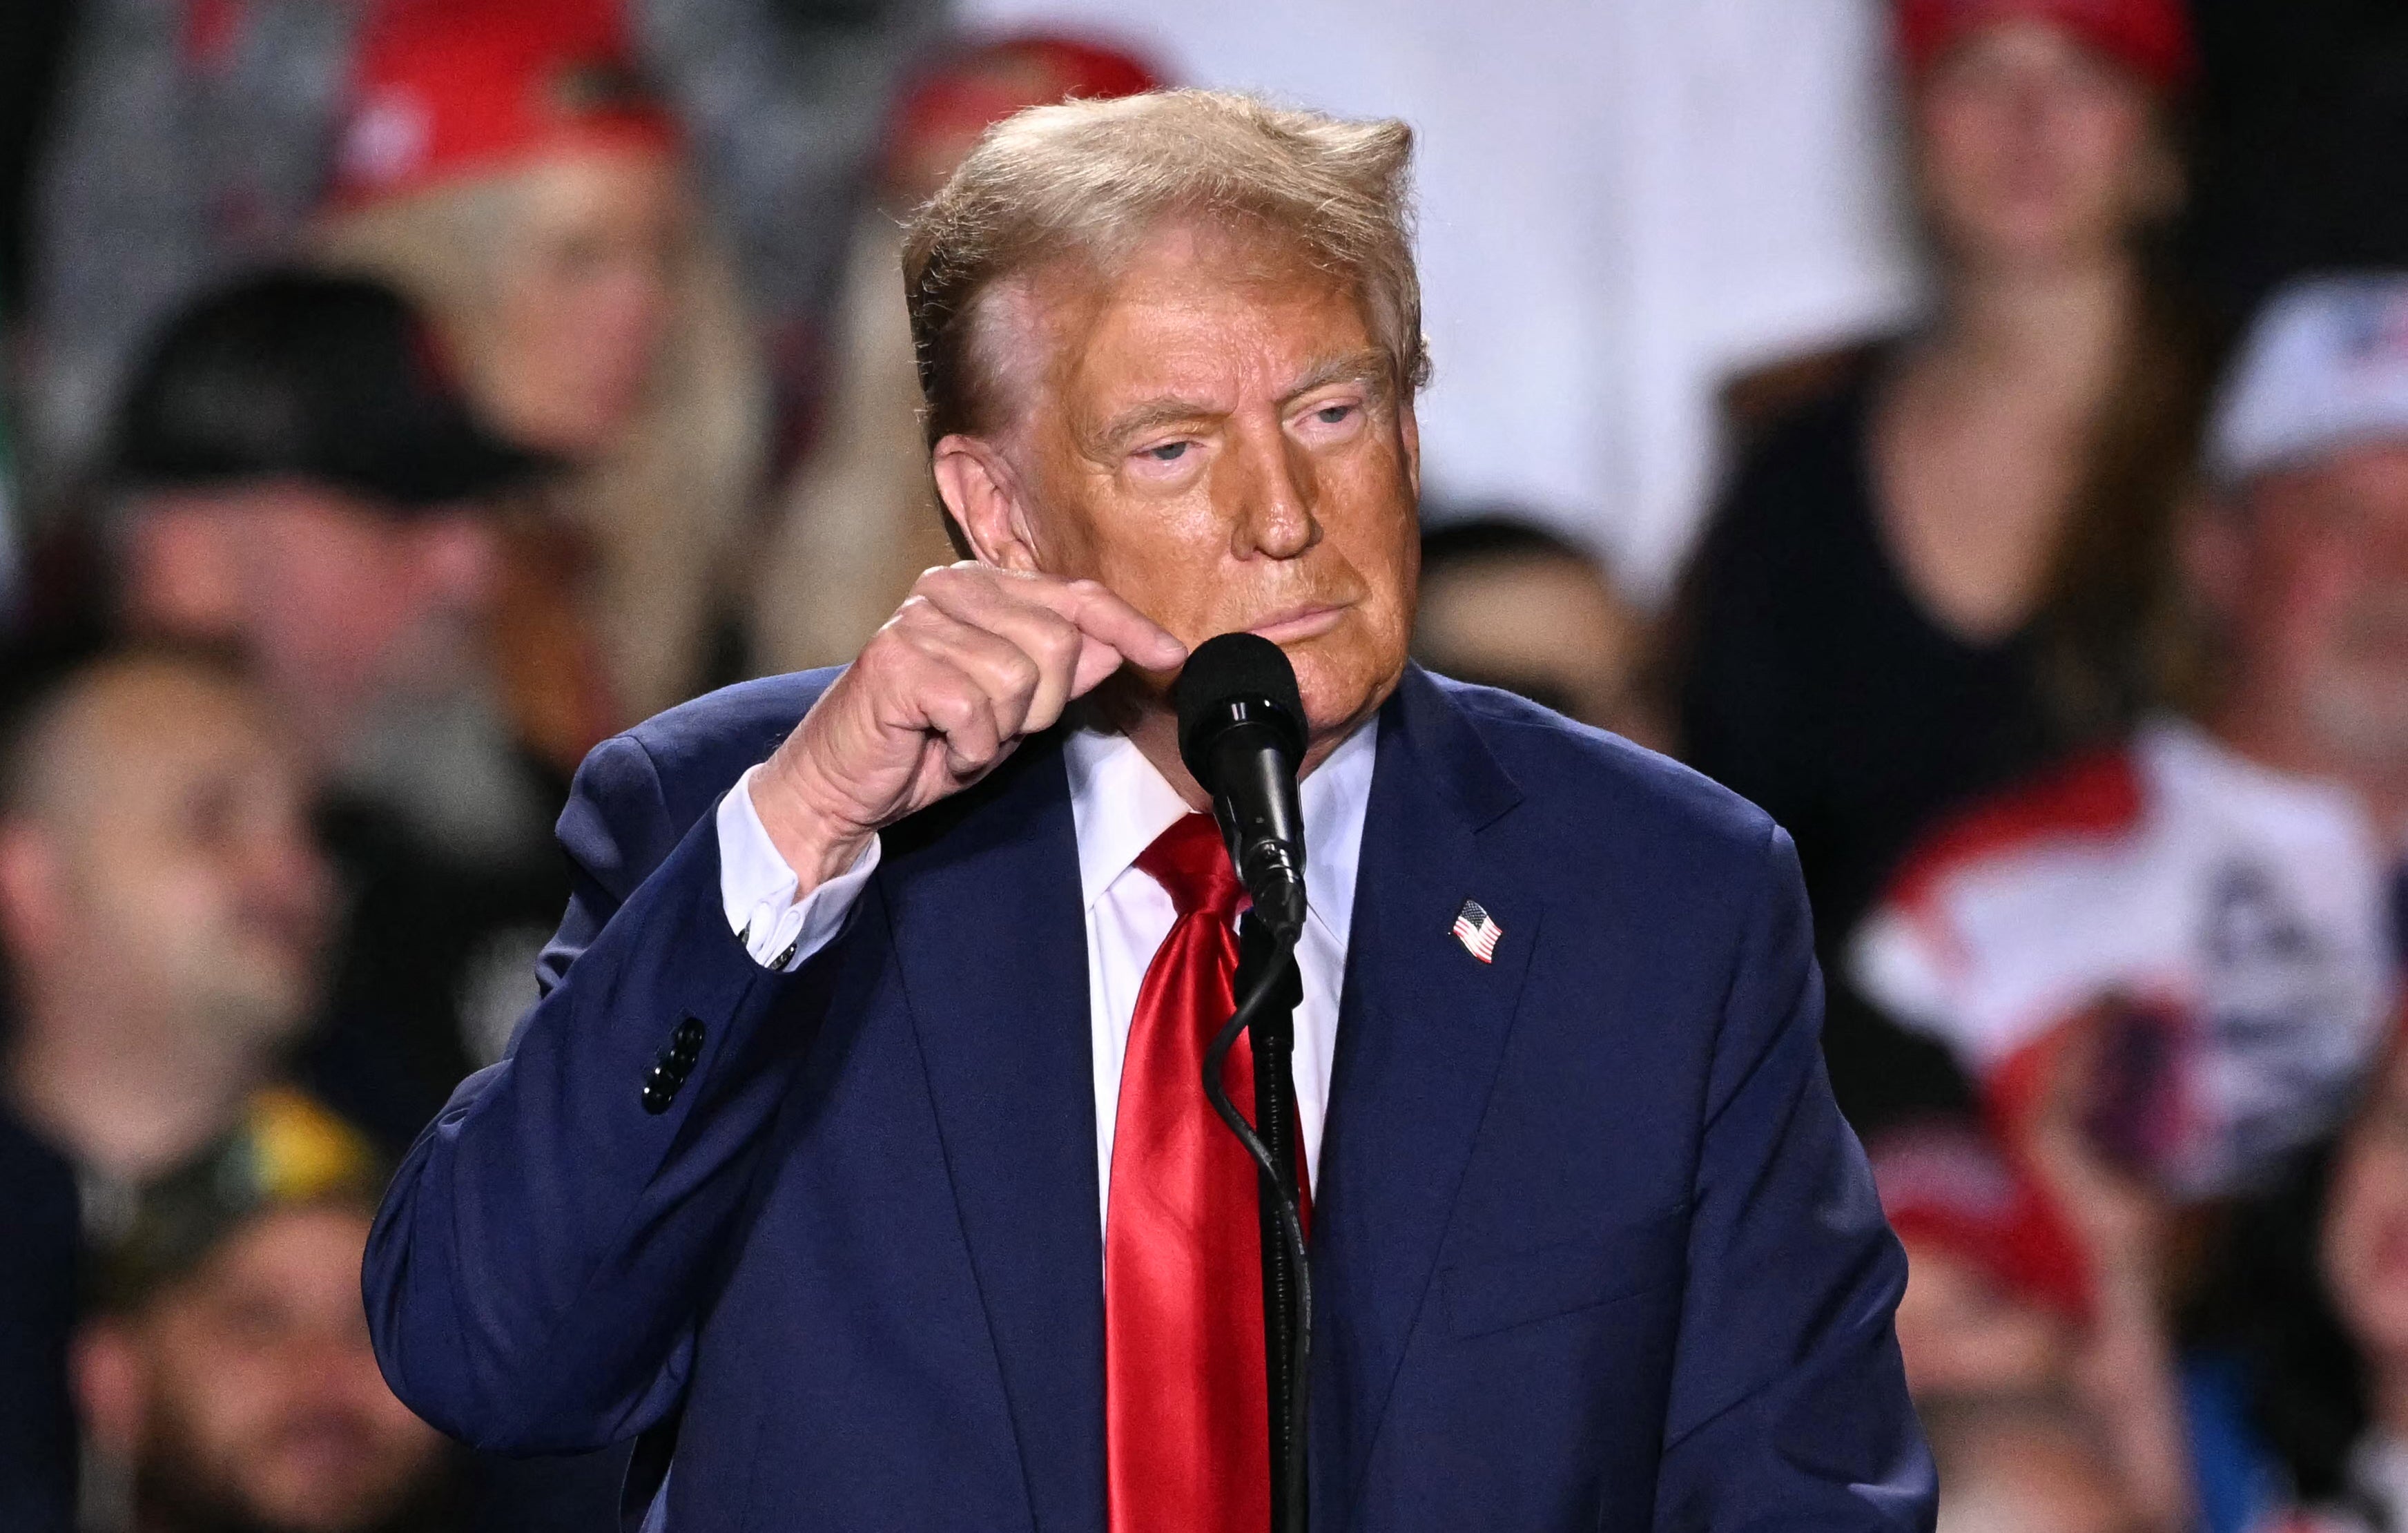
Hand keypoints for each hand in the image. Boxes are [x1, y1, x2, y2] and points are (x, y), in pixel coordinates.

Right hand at [750, 564, 1186, 888]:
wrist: (844, 785)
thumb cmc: (926, 741)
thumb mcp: (1013, 708)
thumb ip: (1063, 671)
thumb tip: (1119, 644)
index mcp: (981, 586)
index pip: (1075, 596)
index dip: (1129, 627)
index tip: (1172, 656)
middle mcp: (948, 588)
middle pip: (1057, 641)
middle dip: (1041, 706)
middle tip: (995, 728)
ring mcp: (918, 619)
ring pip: (1019, 679)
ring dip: (1000, 732)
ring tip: (961, 736)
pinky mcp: (894, 661)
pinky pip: (976, 711)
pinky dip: (968, 748)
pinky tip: (937, 747)